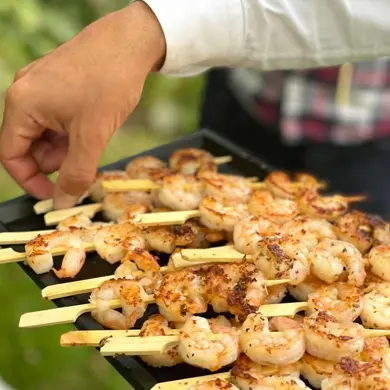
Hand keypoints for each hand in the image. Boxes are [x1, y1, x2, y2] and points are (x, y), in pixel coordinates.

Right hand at [0, 1, 164, 208]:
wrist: (130, 42)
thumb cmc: (108, 83)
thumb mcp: (92, 136)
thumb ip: (76, 174)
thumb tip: (62, 203)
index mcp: (21, 105)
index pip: (11, 156)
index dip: (32, 181)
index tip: (56, 194)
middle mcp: (24, 94)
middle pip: (29, 145)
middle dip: (56, 161)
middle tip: (84, 162)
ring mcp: (40, 86)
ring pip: (45, 133)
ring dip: (66, 147)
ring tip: (92, 141)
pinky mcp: (57, 84)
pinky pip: (56, 118)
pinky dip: (71, 131)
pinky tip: (92, 128)